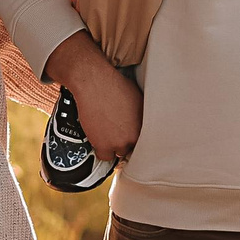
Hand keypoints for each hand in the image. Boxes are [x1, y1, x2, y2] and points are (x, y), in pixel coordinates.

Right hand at [44, 32, 141, 161]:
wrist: (95, 83)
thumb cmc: (114, 85)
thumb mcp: (137, 98)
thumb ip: (140, 115)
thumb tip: (140, 120)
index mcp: (144, 125)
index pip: (144, 141)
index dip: (134, 137)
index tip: (128, 135)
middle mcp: (133, 136)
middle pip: (131, 148)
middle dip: (124, 141)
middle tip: (116, 132)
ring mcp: (118, 142)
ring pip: (118, 153)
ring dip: (113, 146)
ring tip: (108, 135)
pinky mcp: (103, 145)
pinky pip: (105, 156)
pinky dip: (102, 150)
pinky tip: (100, 140)